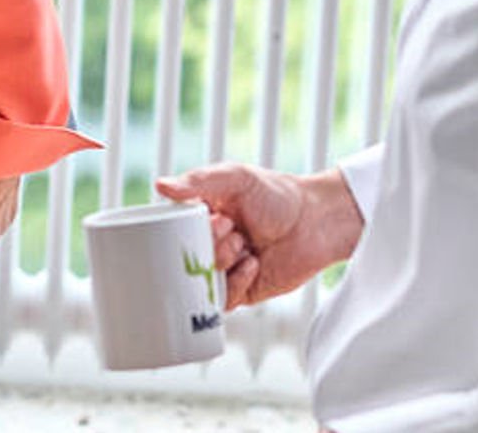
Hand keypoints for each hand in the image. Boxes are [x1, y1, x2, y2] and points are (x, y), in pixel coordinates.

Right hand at [155, 163, 361, 309]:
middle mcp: (209, 244)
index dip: (184, 229)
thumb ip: (199, 181)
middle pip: (186, 258)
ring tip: (244, 244)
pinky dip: (235, 282)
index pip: (173, 231)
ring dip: (221, 262)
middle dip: (207, 244)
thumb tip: (161, 186)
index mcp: (201, 218)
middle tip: (230, 227)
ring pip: (201, 280)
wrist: (316, 221)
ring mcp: (224, 269)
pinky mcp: (241, 290)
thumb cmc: (278, 195)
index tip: (207, 217)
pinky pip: (223, 300)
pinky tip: (252, 262)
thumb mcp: (236, 178)